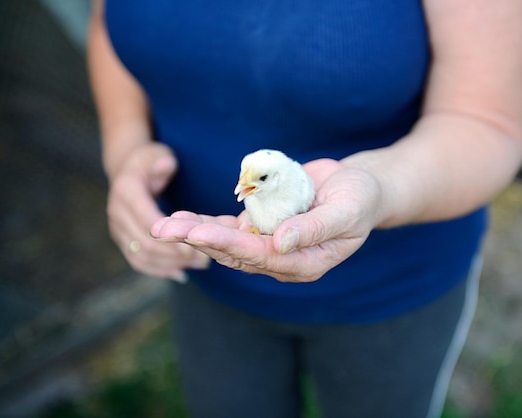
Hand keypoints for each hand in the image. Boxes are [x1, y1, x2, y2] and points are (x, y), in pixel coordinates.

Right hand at [107, 142, 209, 280]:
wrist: (127, 169)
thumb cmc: (150, 161)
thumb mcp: (157, 154)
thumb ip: (163, 162)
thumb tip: (166, 166)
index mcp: (127, 191)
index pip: (147, 220)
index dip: (169, 236)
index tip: (193, 246)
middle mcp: (117, 212)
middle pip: (144, 243)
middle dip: (174, 255)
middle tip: (203, 260)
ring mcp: (117, 228)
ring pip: (140, 256)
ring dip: (169, 264)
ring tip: (197, 266)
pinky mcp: (122, 239)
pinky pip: (137, 260)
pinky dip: (158, 269)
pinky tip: (179, 273)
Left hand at [150, 158, 383, 282]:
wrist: (360, 188)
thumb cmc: (359, 199)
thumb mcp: (346, 211)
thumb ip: (314, 229)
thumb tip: (279, 243)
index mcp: (304, 263)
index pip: (259, 256)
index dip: (226, 244)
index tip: (196, 234)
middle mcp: (282, 259)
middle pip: (234, 253)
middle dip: (197, 240)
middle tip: (161, 230)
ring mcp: (270, 243)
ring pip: (226, 242)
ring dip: (195, 232)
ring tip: (162, 225)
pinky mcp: (263, 227)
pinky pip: (231, 228)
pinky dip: (208, 222)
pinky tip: (182, 218)